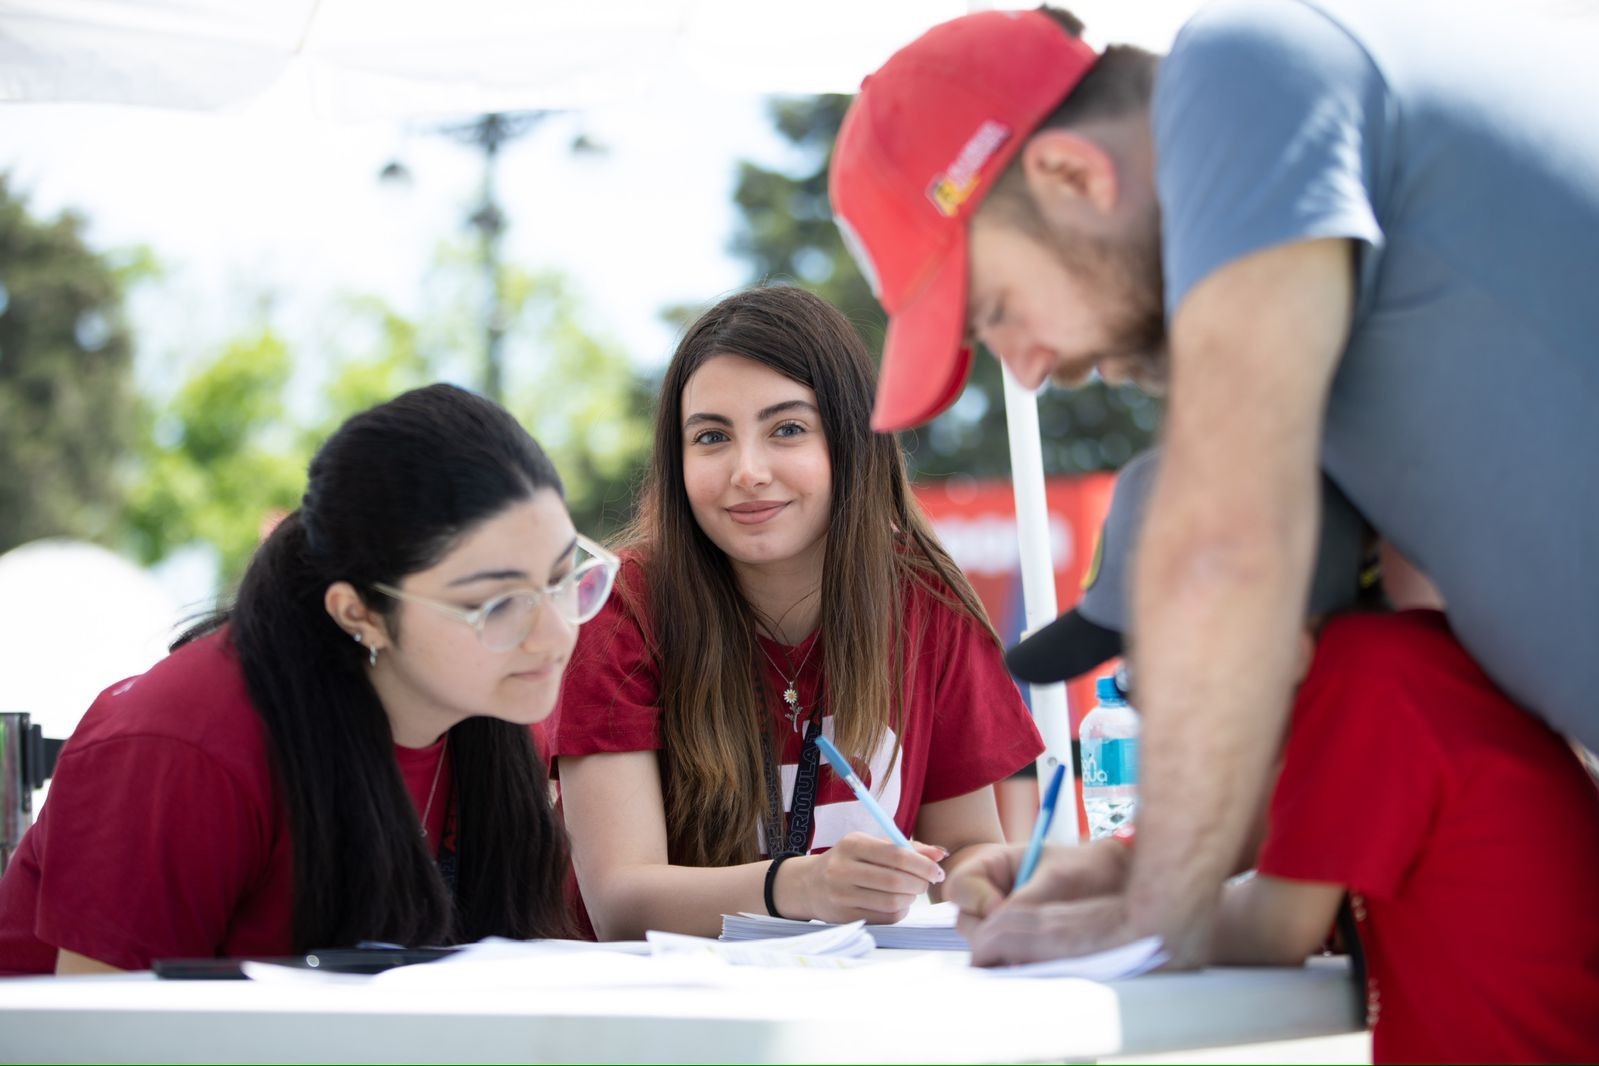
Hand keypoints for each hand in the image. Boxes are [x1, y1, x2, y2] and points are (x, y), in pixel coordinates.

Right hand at [781, 832, 946, 923]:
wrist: (809, 885)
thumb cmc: (849, 860)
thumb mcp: (871, 845)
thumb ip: (907, 847)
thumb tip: (941, 854)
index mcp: (852, 844)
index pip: (896, 855)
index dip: (922, 864)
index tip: (937, 870)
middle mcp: (843, 869)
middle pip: (895, 881)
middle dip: (919, 883)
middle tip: (925, 882)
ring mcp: (842, 895)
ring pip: (892, 902)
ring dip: (910, 898)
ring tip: (910, 891)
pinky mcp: (845, 917)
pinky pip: (885, 917)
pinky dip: (900, 910)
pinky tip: (898, 903)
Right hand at [947, 839, 1137, 965]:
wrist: (1120, 884)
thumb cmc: (1090, 869)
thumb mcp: (1055, 882)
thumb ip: (1023, 906)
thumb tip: (996, 937)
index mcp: (993, 865)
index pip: (959, 886)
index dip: (977, 902)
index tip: (1003, 912)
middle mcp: (991, 893)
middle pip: (965, 920)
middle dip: (988, 932)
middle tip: (1023, 935)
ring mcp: (1002, 919)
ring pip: (981, 943)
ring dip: (1003, 949)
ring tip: (1038, 947)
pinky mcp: (1017, 943)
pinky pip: (1003, 957)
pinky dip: (1016, 960)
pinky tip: (1041, 956)